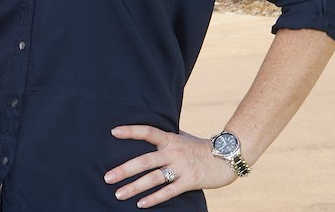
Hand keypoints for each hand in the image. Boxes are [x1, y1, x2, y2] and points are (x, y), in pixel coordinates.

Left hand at [104, 126, 236, 207]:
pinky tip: (141, 203)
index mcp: (170, 139)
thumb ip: (165, 137)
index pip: (148, 132)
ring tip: (118, 193)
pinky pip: (169, 191)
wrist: (226, 157)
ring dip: (134, 187)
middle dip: (124, 170)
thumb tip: (148, 132)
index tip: (113, 132)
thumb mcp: (182, 137)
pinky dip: (154, 198)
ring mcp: (181, 167)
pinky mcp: (190, 181)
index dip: (131, 131)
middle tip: (107, 177)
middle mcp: (174, 152)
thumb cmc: (200, 147)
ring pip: (153, 178)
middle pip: (144, 161)